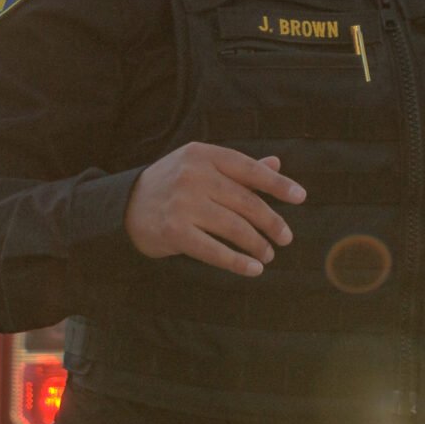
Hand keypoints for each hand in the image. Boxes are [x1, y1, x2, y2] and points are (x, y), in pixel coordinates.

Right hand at [125, 143, 306, 276]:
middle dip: (271, 222)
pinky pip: (215, 251)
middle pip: (246, 201)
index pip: (249, 168)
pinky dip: (238, 262)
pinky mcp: (174, 232)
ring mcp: (182, 204)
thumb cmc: (171, 184)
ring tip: (269, 254)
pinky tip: (253, 269)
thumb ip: (238, 168)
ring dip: (257, 244)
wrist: (124, 206)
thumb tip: (276, 163)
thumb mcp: (201, 166)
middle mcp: (193, 176)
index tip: (301, 197)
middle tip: (285, 237)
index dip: (278, 184)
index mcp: (203, 154)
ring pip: (234, 227)